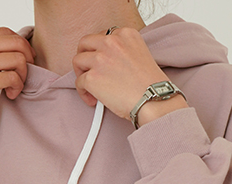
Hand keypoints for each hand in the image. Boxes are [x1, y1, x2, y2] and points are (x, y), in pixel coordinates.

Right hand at [0, 27, 35, 123]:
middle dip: (27, 58)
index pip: (5, 32)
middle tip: (25, 72)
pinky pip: (11, 78)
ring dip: (23, 75)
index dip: (20, 45)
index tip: (22, 57)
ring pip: (18, 60)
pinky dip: (17, 87)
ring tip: (15, 87)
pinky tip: (11, 94)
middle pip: (16, 43)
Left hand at [71, 27, 187, 122]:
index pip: (103, 36)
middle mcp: (111, 42)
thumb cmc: (150, 84)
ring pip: (78, 61)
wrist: (153, 99)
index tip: (103, 63)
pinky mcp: (92, 77)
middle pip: (85, 43)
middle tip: (87, 70)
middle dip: (84, 57)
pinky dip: (83, 93)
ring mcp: (100, 59)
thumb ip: (123, 51)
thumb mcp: (141, 54)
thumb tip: (107, 62)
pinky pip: (78, 83)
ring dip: (82, 74)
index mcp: (125, 34)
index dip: (100, 51)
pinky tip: (93, 100)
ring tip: (90, 87)